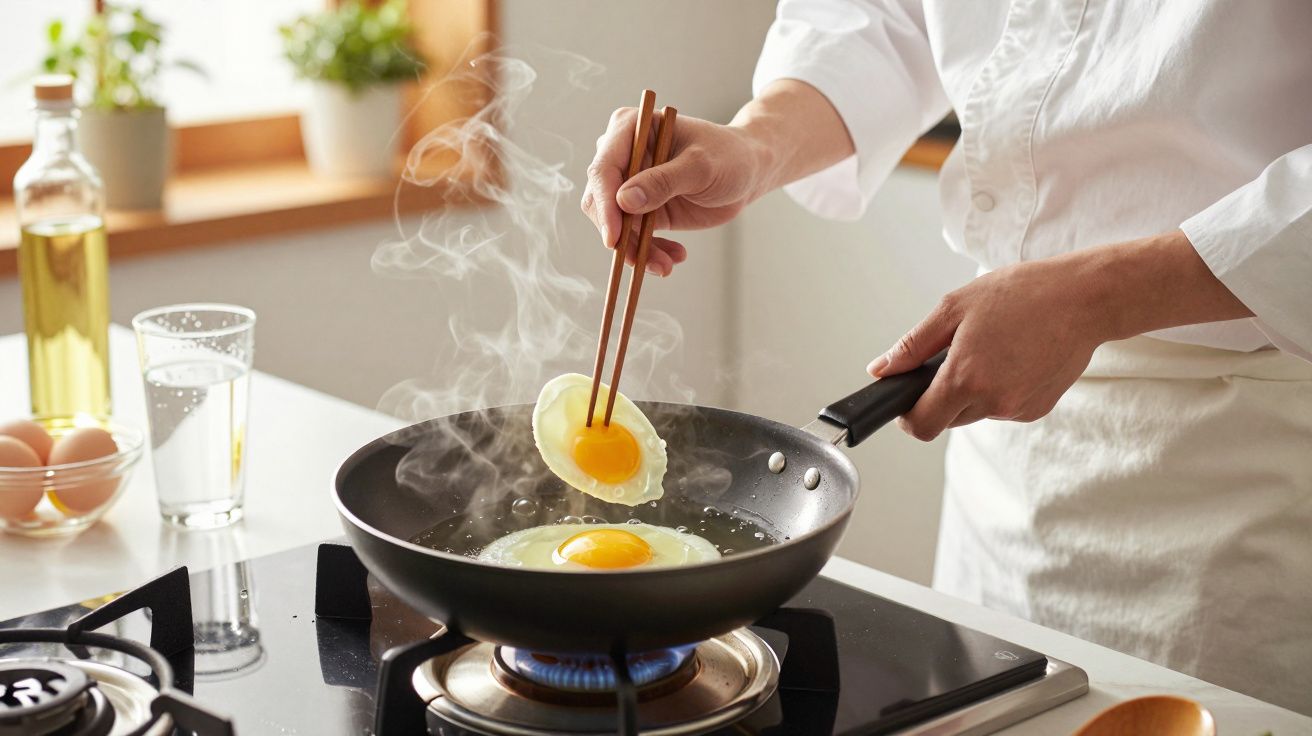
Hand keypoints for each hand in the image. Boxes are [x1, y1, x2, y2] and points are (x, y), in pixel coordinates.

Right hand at [580, 108, 765, 275]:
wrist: (747, 171)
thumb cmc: (728, 156)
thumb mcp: (700, 167)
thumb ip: (663, 182)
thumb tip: (624, 202)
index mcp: (629, 128)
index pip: (603, 170)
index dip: (605, 205)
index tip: (613, 238)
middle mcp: (622, 154)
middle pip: (601, 201)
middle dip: (621, 235)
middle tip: (647, 260)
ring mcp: (629, 183)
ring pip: (614, 225)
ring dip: (636, 250)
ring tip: (666, 265)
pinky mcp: (640, 209)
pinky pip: (631, 237)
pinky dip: (648, 252)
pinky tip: (673, 257)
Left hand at [868, 230, 1252, 440]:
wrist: (1085, 299)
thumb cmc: (1022, 294)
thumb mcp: (955, 308)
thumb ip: (912, 345)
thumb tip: (880, 370)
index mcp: (966, 377)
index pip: (921, 425)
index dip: (908, 415)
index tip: (907, 398)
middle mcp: (993, 401)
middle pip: (947, 418)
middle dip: (941, 394)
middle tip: (955, 354)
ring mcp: (1018, 409)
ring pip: (974, 412)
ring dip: (971, 389)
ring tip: (991, 348)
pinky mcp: (1037, 408)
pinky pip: (1001, 407)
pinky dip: (997, 388)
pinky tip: (1013, 356)